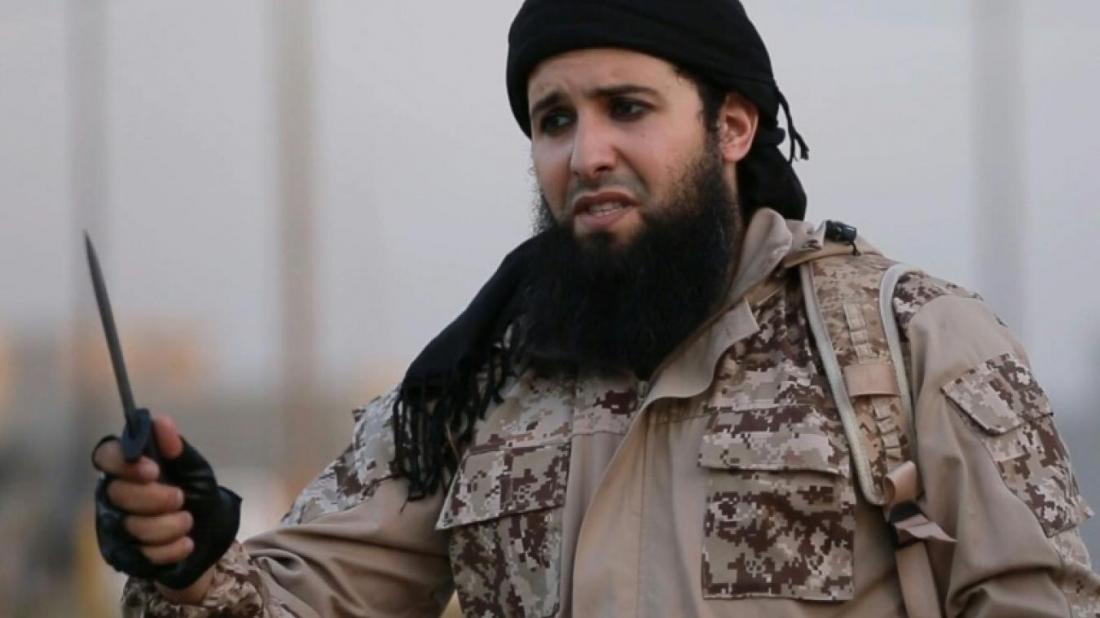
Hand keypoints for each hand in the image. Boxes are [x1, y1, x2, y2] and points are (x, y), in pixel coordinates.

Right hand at [92, 414, 240, 599]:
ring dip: (168, 525)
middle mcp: (113, 495)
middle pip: (118, 494)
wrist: (210, 531)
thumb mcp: (195, 470)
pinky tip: (185, 543)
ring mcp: (114, 526)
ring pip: (131, 526)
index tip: (153, 470)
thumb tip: (161, 422)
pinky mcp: (122, 555)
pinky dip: (169, 549)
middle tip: (180, 497)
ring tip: (187, 520)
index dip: (124, 463)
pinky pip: (140, 554)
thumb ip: (178, 449)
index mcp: (128, 467)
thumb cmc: (197, 492)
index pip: (105, 456)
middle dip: (155, 498)